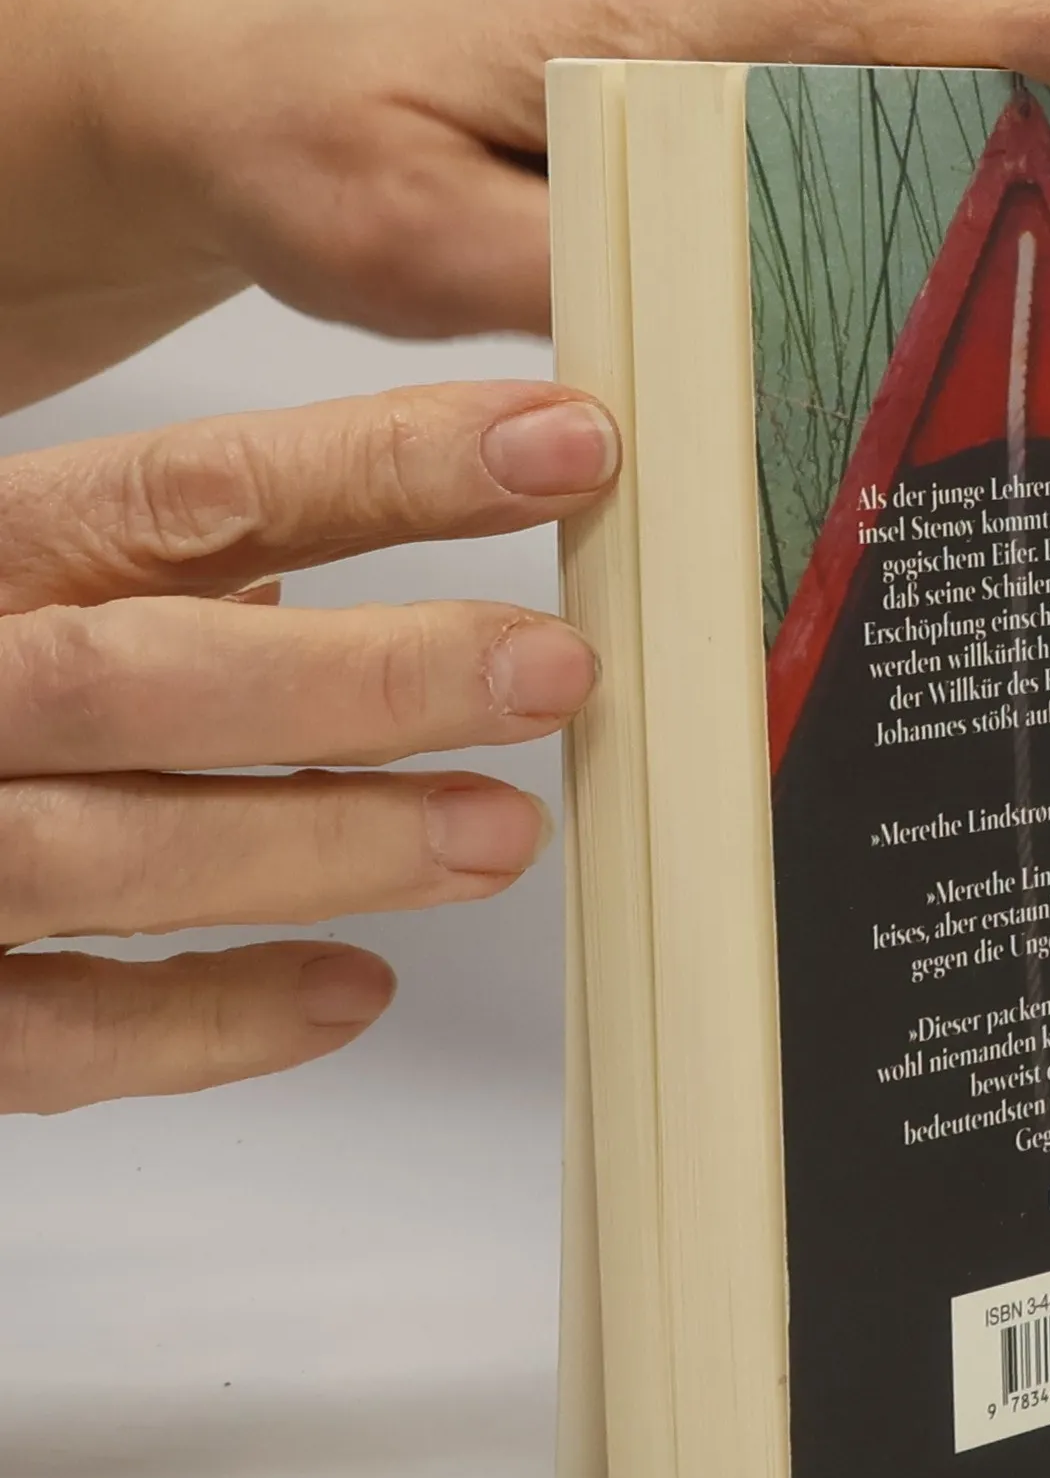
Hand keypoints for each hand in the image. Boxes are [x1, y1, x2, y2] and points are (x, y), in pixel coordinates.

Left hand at [0, 0, 1049, 406]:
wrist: (260, 96)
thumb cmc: (320, 132)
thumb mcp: (396, 218)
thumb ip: (538, 275)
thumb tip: (676, 360)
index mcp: (698, 47)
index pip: (939, 25)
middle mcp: (757, 56)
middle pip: (1012, 22)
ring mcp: (763, 105)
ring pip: (982, 76)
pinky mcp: (750, 163)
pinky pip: (914, 149)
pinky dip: (1028, 157)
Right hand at [0, 382, 618, 1112]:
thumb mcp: (9, 580)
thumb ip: (132, 569)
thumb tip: (311, 562)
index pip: (193, 484)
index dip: (389, 462)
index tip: (566, 447)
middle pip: (154, 667)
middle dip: (367, 671)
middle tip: (556, 671)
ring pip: (116, 849)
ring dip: (326, 842)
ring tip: (506, 836)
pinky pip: (60, 1030)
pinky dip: (214, 1018)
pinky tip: (357, 992)